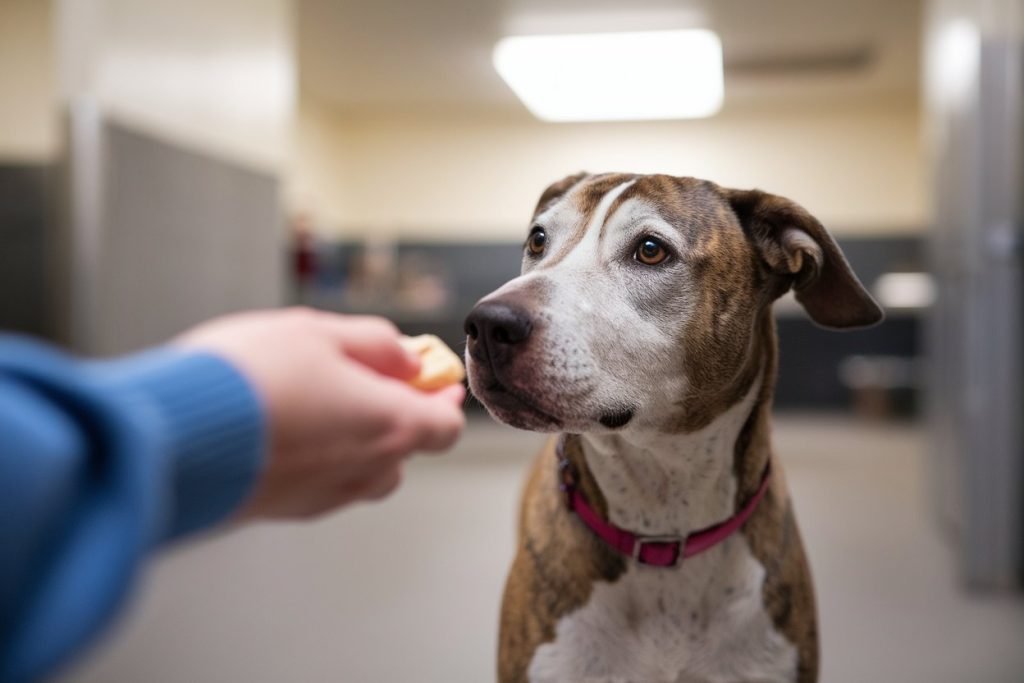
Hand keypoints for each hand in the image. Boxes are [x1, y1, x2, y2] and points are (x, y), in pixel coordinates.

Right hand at [176, 308, 465, 517]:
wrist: (173, 435)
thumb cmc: (249, 378)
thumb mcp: (318, 332)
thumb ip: (374, 344)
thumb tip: (407, 357)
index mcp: (388, 425)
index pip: (445, 427)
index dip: (445, 400)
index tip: (435, 380)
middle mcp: (365, 470)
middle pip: (403, 450)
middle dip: (393, 413)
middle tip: (366, 379)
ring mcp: (325, 496)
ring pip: (362, 470)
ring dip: (355, 438)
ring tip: (317, 399)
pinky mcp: (285, 510)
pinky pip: (321, 482)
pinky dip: (318, 456)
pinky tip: (283, 425)